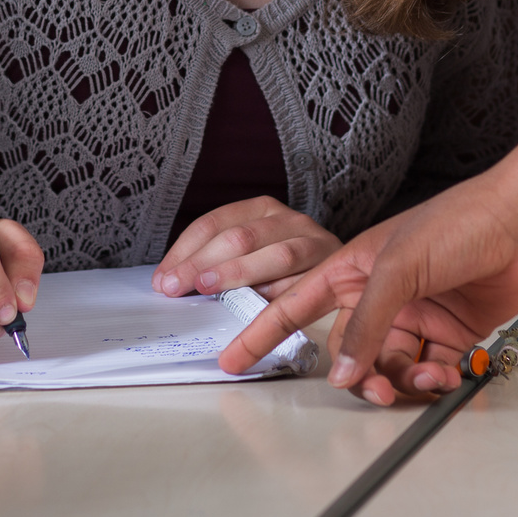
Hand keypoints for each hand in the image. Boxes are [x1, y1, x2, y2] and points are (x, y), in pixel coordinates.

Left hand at [156, 197, 340, 298]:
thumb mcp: (253, 256)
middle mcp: (285, 217)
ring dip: (239, 273)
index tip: (163, 279)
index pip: (213, 223)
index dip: (185, 251)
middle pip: (238, 236)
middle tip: (177, 286)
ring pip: (273, 253)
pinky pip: (304, 276)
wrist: (355, 268)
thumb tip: (173, 284)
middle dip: (203, 262)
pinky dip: (280, 291)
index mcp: (258, 209)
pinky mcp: (332, 260)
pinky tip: (259, 307)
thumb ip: (219, 265)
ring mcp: (311, 237)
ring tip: (210, 288)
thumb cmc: (291, 267)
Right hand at [218, 173, 517, 404]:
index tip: (234, 359)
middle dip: (361, 376)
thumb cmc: (458, 221)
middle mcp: (380, 294)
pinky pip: (427, 368)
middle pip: (350, 351)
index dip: (262, 333)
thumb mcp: (398, 267)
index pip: (296, 305)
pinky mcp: (450, 331)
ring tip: (429, 373)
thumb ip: (366, 322)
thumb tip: (343, 369)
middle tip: (377, 391)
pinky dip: (435, 377)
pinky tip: (449, 370)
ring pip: (390, 366)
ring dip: (405, 379)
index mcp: (352, 268)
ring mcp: (415, 314)